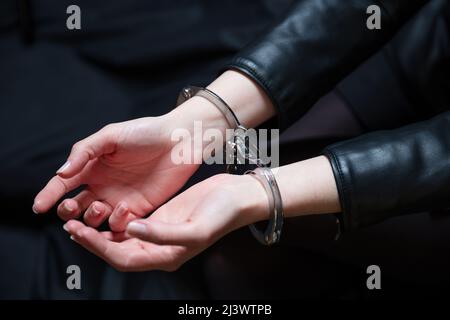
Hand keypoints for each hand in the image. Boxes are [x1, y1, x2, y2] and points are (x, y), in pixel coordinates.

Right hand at [33, 97, 227, 230]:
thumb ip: (84, 152)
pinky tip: (121, 209)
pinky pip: (120, 224)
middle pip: (75, 206)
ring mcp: (120, 198)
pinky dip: (116, 222)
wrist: (179, 140)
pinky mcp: (139, 208)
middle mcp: (103, 185)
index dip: (49, 195)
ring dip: (90, 218)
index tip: (39, 206)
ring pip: (95, 219)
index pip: (64, 184)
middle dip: (67, 211)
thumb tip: (60, 173)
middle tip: (70, 207)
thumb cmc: (145, 132)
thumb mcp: (111, 135)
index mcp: (92, 166)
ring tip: (98, 205)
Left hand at [62, 173, 267, 271]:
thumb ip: (162, 234)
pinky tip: (104, 209)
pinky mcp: (161, 218)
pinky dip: (115, 219)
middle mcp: (159, 250)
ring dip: (100, 231)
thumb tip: (131, 229)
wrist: (238, 197)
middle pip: (117, 251)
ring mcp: (159, 234)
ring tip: (79, 218)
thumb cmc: (222, 215)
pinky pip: (132, 224)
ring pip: (122, 238)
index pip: (124, 258)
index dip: (98, 248)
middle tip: (70, 225)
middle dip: (92, 240)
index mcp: (166, 258)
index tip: (78, 232)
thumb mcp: (194, 228)